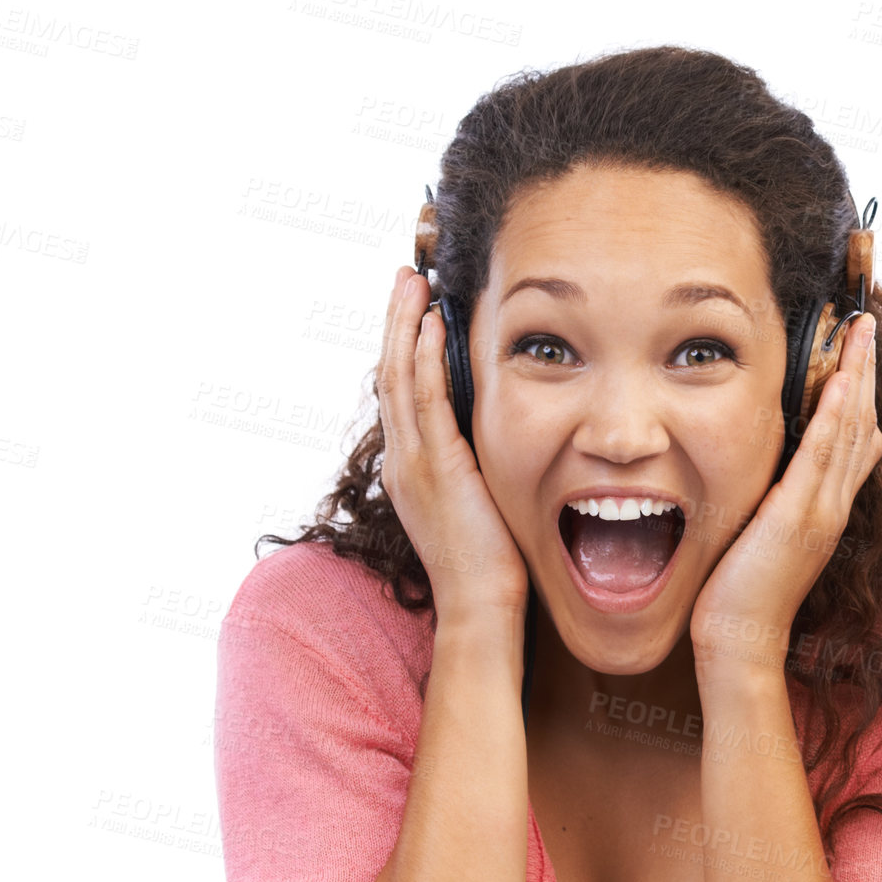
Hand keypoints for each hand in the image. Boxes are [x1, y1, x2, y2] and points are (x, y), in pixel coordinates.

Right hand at [376, 266, 531, 620]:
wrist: (479, 602)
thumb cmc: (488, 563)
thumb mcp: (477, 500)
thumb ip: (474, 463)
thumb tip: (491, 432)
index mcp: (410, 469)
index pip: (400, 395)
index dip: (403, 349)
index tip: (413, 311)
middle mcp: (403, 461)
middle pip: (390, 375)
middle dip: (396, 323)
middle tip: (404, 279)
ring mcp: (414, 463)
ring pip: (400, 378)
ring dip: (406, 326)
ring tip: (411, 283)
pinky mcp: (437, 466)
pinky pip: (426, 399)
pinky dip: (426, 358)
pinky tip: (432, 325)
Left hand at [690, 313, 881, 674]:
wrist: (740, 642)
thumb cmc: (740, 596)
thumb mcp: (765, 538)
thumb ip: (778, 502)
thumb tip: (779, 473)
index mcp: (824, 510)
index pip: (852, 440)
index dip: (858, 393)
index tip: (858, 353)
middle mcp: (832, 506)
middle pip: (859, 424)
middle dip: (864, 370)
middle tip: (867, 323)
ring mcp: (820, 512)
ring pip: (848, 431)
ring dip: (856, 376)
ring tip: (861, 331)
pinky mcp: (797, 518)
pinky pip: (821, 456)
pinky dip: (833, 416)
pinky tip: (840, 381)